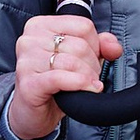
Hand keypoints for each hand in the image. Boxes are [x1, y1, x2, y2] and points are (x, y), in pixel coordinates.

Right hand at [7, 11, 123, 139]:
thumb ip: (100, 46)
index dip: (95, 45)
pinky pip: (61, 78)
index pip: (83, 25)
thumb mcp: (79, 59)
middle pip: (79, 45)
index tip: (91, 59)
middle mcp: (29, 40)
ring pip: (72, 62)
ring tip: (87, 84)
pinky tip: (88, 89)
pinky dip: (80, 84)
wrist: (32, 114)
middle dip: (92, 64)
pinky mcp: (28, 84)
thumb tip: (113, 47)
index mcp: (40, 25)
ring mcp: (26, 62)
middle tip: (90, 76)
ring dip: (88, 77)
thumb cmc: (53, 84)